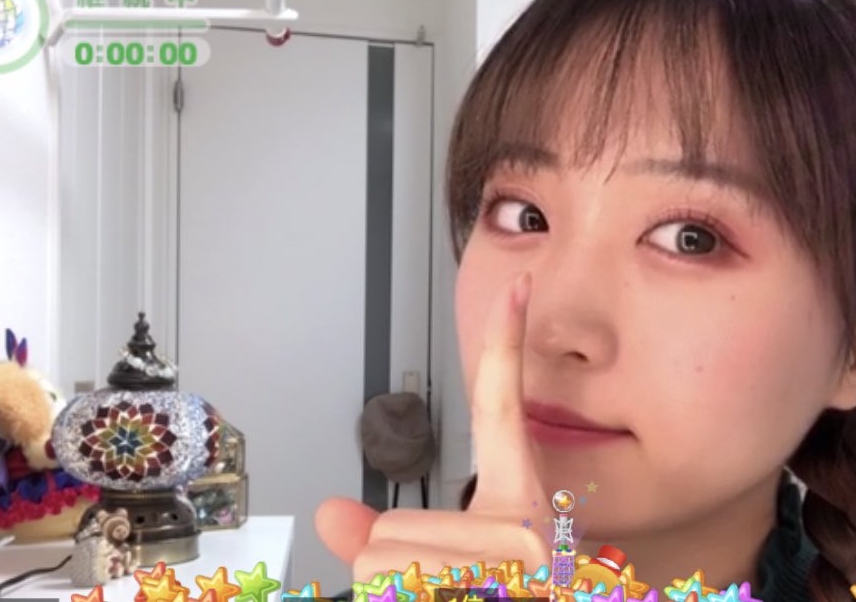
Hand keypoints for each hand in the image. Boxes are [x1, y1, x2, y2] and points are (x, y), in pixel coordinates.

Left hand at [316, 273, 550, 582]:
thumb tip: (330, 512)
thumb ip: (397, 538)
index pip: (506, 409)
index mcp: (522, 509)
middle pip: (387, 536)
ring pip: (381, 570)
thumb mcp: (463, 570)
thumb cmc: (518, 593)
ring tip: (462, 600)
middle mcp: (526, 533)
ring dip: (393, 597)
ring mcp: (518, 568)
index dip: (505, 346)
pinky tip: (458, 598)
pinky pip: (394, 586)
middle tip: (455, 597)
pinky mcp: (500, 580)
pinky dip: (395, 597)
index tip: (520, 286)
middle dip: (393, 578)